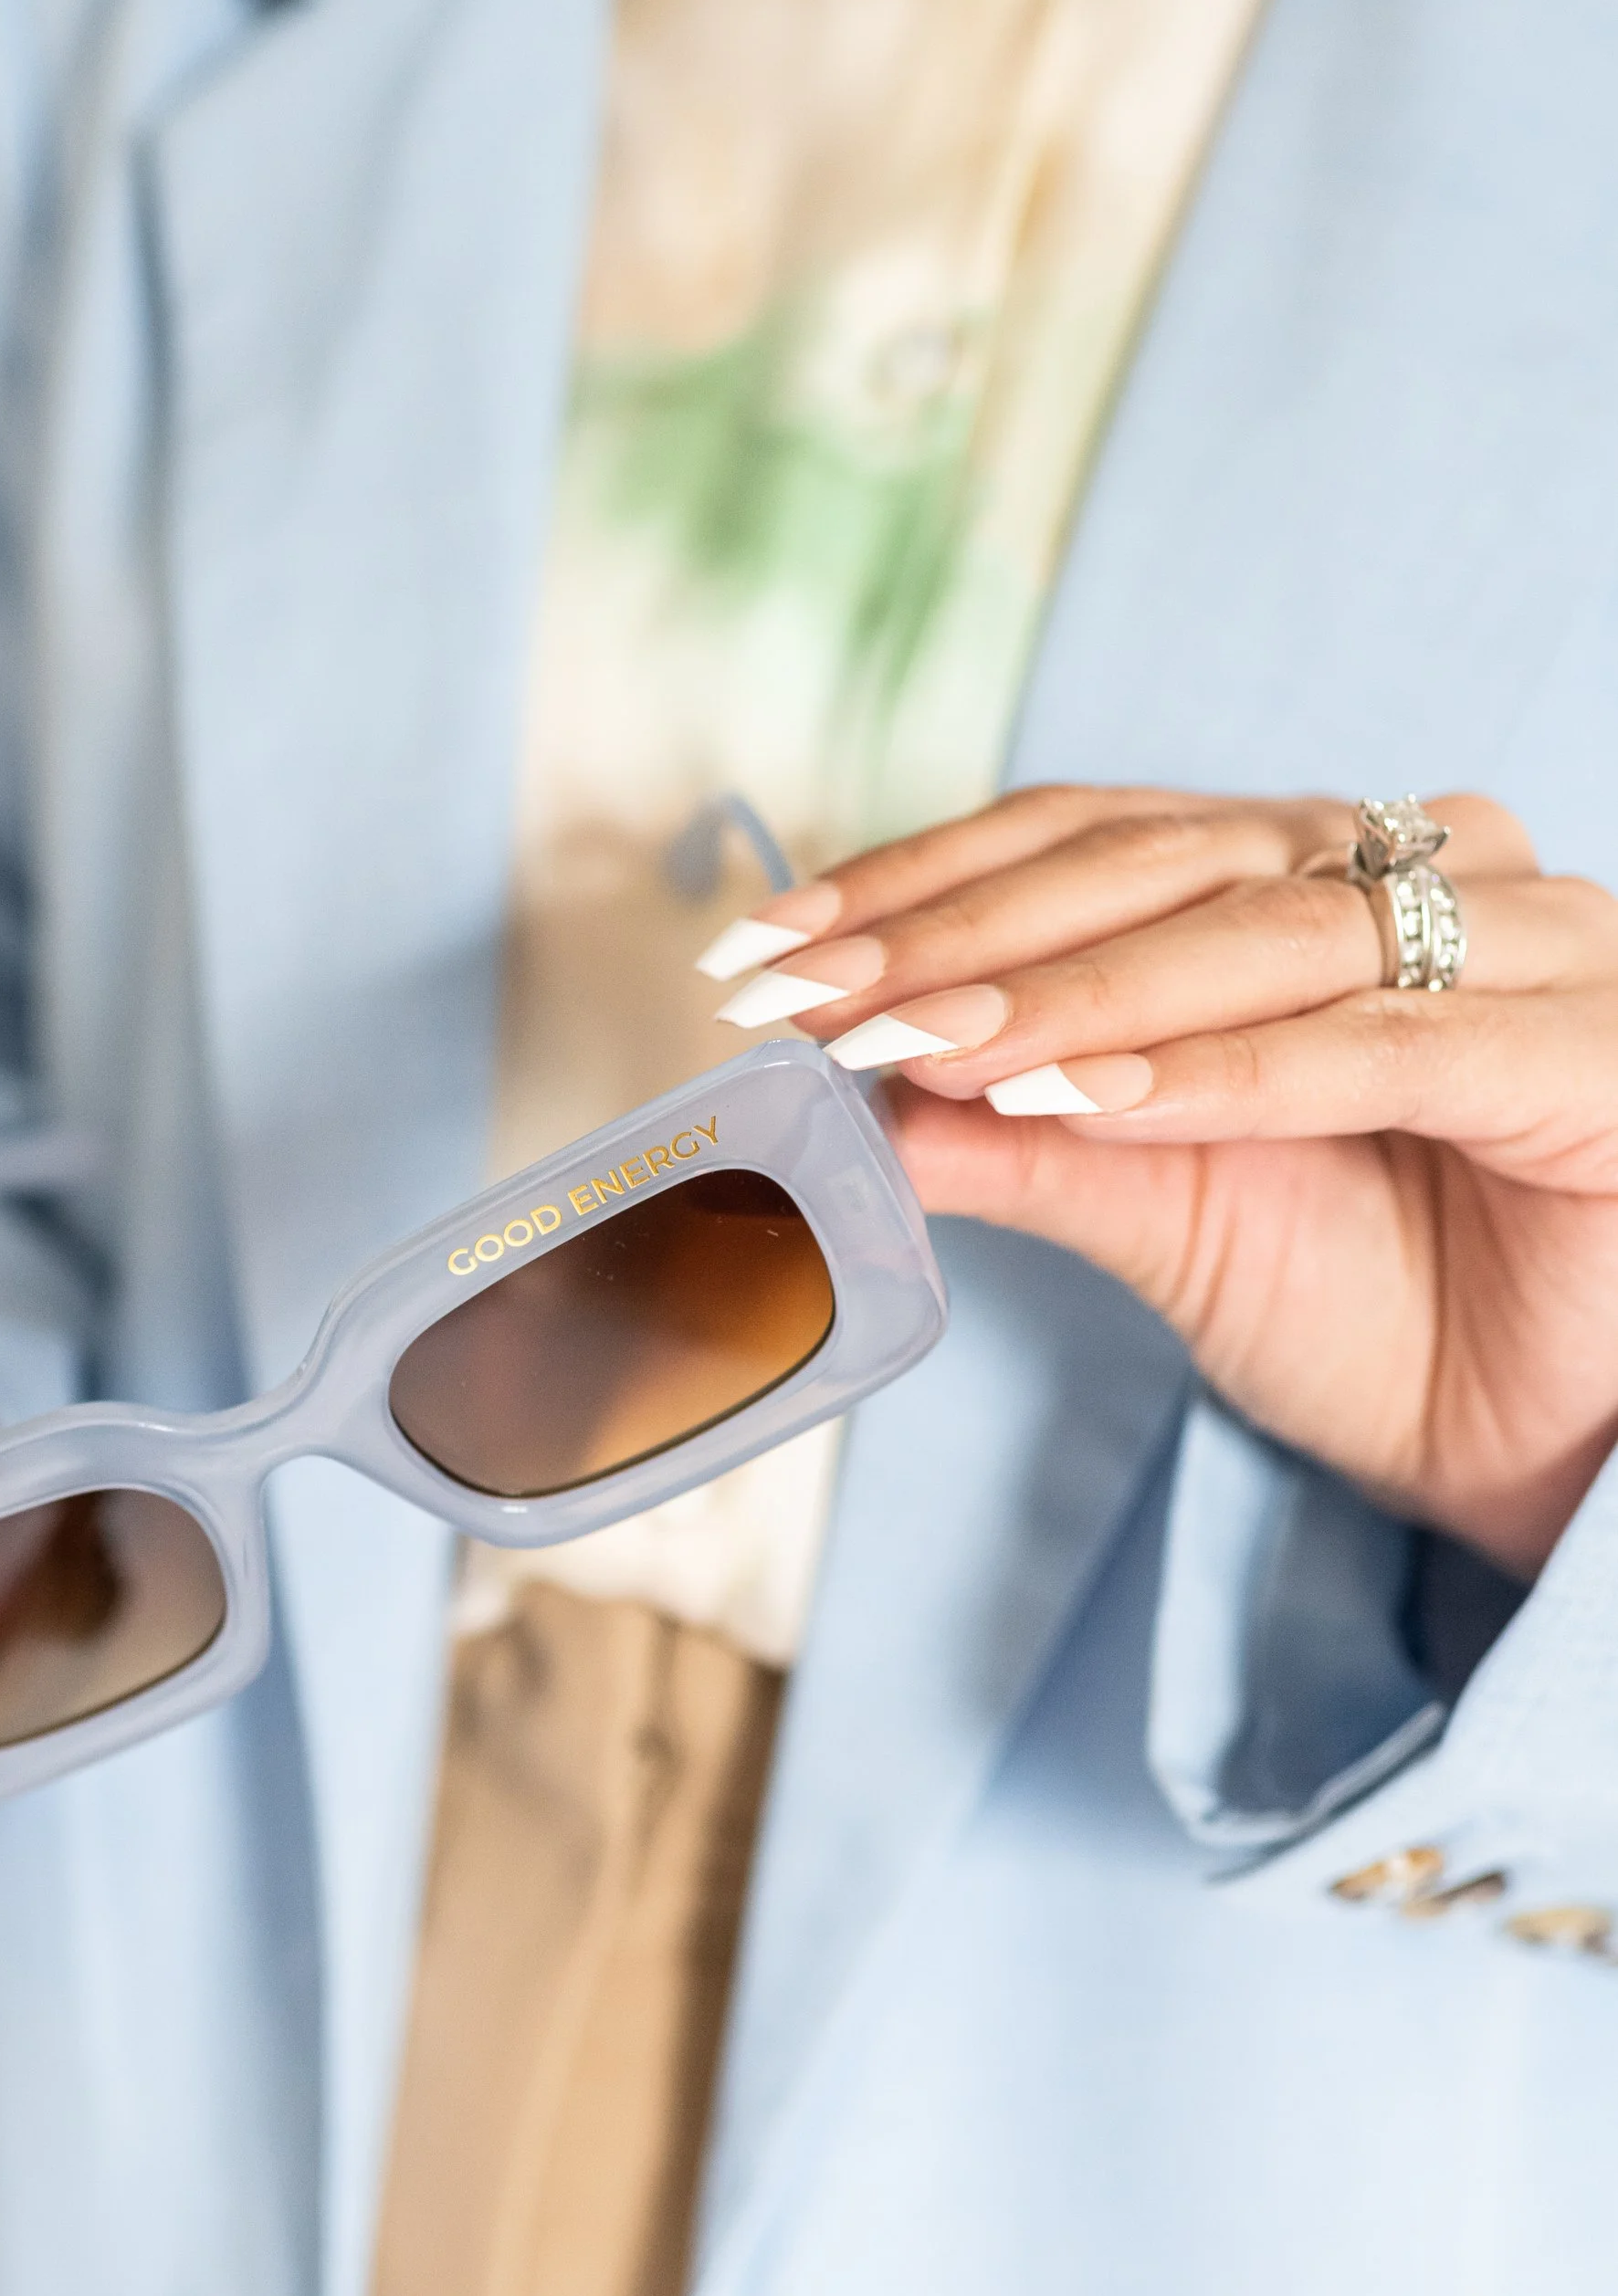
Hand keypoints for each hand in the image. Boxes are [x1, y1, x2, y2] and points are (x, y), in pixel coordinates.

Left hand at [720, 788, 1617, 1577]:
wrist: (1567, 1457)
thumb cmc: (1392, 1319)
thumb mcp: (1171, 1220)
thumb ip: (1033, 1146)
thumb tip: (851, 1105)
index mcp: (1325, 881)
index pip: (1090, 838)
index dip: (917, 887)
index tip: (760, 954)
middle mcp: (1435, 878)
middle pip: (1159, 860)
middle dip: (958, 931)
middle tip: (801, 993)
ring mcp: (1535, 949)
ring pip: (1263, 931)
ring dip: (1068, 991)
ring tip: (910, 1042)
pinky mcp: (1595, 1056)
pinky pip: (1380, 1045)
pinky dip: (1215, 1068)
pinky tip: (1070, 1094)